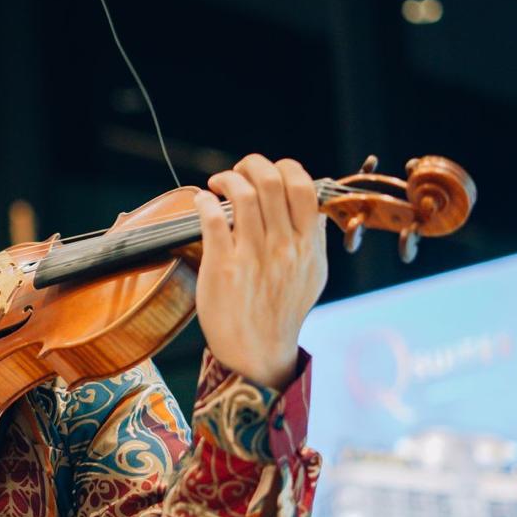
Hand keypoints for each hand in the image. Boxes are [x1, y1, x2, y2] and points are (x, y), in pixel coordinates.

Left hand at [192, 154, 326, 388]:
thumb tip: (312, 206)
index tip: (268, 171)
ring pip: (242, 194)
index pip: (303, 186)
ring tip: (217, 184)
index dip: (284, 167)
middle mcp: (284, 246)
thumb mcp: (312, 275)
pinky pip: (213, 218)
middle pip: (271, 181)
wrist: (257, 352)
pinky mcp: (223, 266)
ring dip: (226, 179)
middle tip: (238, 171)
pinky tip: (202, 202)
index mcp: (308, 245)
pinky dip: (205, 201)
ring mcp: (253, 256)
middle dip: (251, 164)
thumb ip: (314, 240)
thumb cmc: (281, 312)